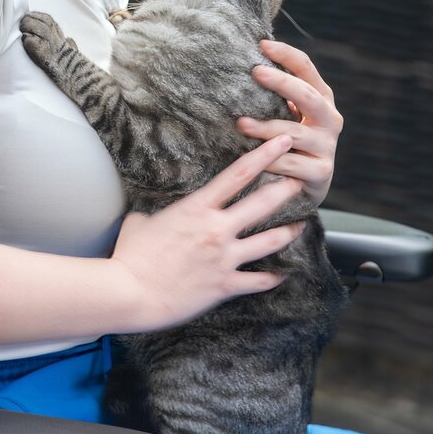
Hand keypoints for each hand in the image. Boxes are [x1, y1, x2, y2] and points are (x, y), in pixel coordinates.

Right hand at [109, 134, 304, 333]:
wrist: (129, 292)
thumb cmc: (130, 255)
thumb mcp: (141, 219)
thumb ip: (162, 212)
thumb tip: (159, 210)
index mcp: (197, 208)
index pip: (238, 174)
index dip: (265, 155)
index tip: (283, 141)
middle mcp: (217, 229)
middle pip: (263, 203)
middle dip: (288, 189)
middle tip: (303, 180)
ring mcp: (224, 258)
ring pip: (271, 241)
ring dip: (290, 231)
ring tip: (303, 224)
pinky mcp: (225, 285)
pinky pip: (260, 280)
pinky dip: (275, 276)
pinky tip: (286, 272)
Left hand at [236, 39, 342, 206]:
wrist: (307, 186)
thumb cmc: (290, 142)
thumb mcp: (288, 115)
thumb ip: (276, 95)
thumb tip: (244, 64)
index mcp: (321, 98)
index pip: (306, 68)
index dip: (286, 54)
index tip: (261, 44)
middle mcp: (329, 119)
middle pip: (307, 95)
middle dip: (281, 82)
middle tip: (255, 72)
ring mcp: (327, 146)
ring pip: (294, 133)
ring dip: (265, 128)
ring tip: (241, 123)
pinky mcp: (321, 172)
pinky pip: (290, 164)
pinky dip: (269, 160)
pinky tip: (250, 157)